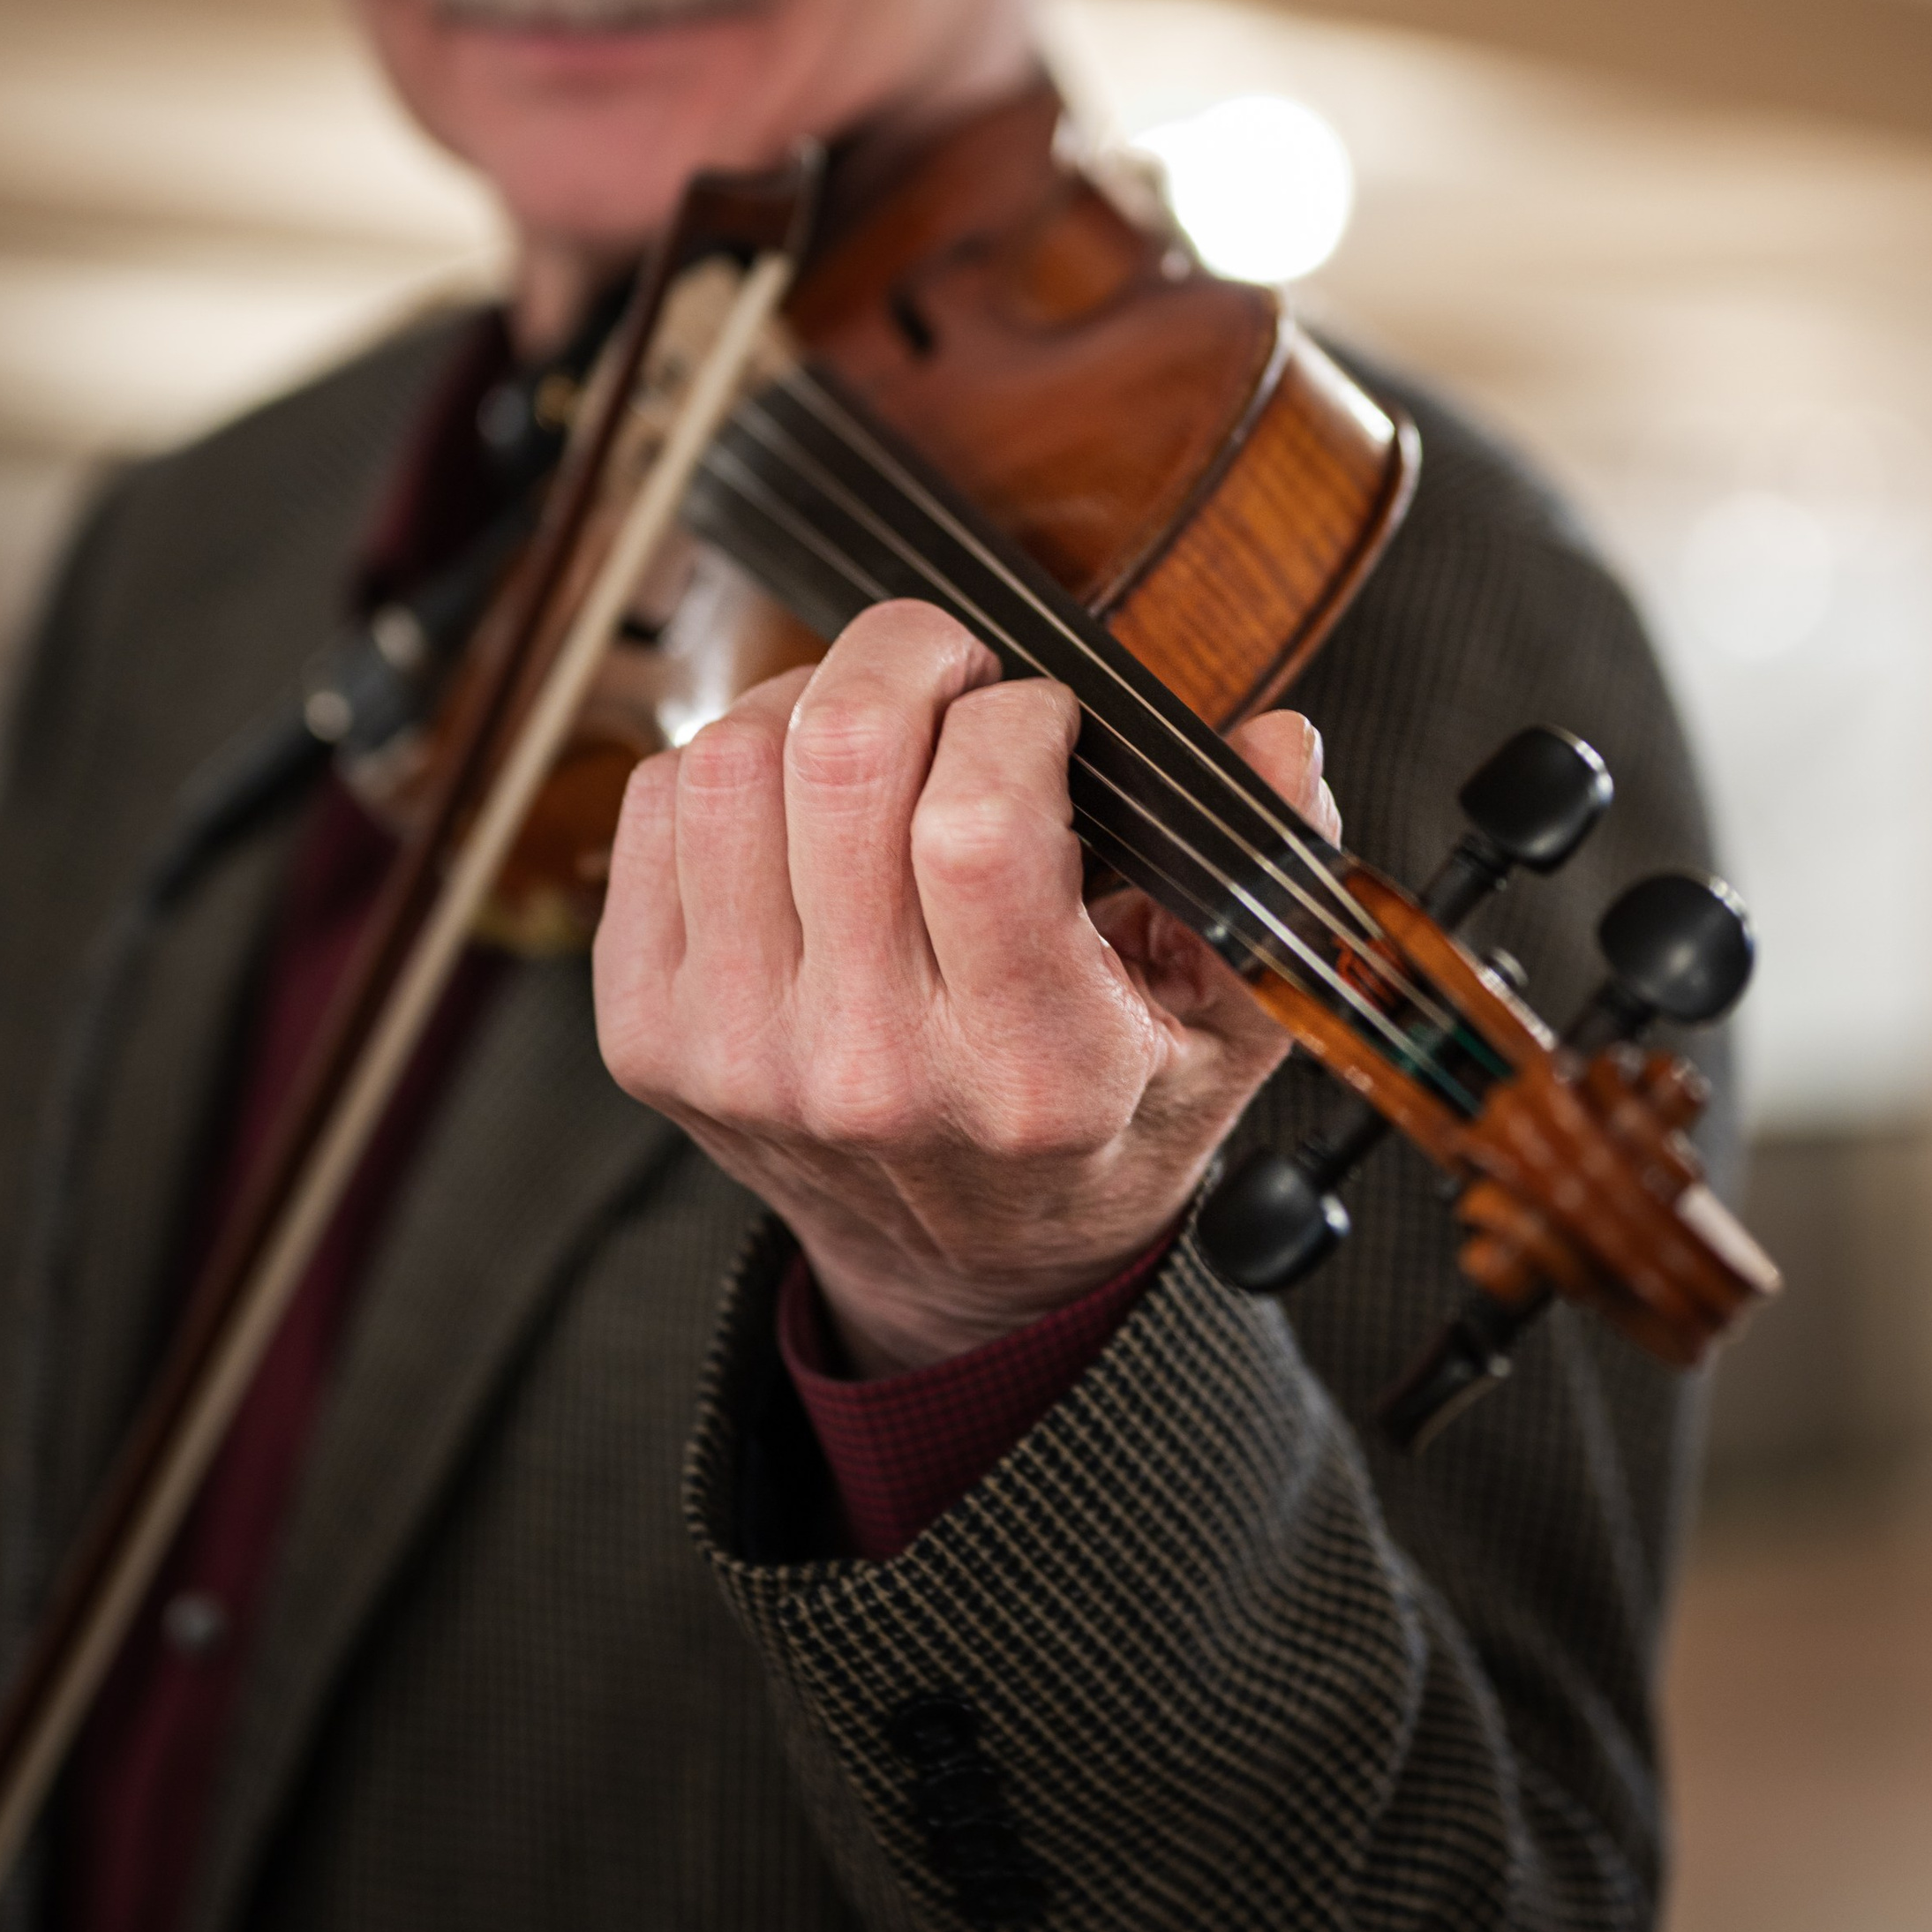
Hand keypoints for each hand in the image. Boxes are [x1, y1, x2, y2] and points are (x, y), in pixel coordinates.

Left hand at [592, 598, 1339, 1373]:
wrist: (957, 1272)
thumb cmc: (1097, 1120)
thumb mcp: (1225, 1024)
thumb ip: (1262, 871)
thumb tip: (1281, 741)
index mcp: (1031, 1073)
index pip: (981, 824)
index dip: (1019, 720)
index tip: (1049, 724)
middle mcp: (873, 1073)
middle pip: (840, 761)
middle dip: (910, 659)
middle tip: (957, 676)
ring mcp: (741, 1058)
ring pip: (732, 765)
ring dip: (811, 704)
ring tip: (876, 737)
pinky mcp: (649, 1038)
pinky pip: (654, 808)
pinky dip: (727, 764)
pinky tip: (797, 802)